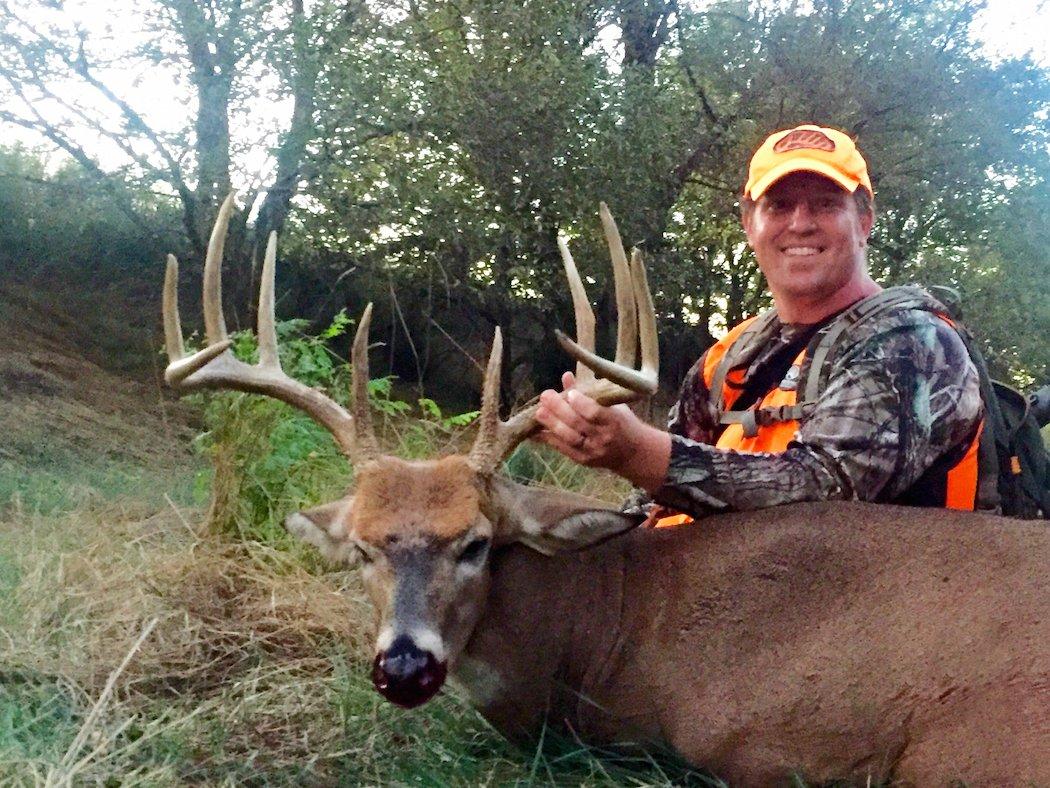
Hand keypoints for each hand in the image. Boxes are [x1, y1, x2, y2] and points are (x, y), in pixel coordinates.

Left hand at [533, 371, 670, 491]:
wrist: (633, 453)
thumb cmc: (621, 422)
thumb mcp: (612, 405)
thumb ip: (589, 393)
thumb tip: (566, 376)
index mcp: (613, 420)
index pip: (594, 412)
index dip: (580, 403)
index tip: (569, 393)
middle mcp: (603, 437)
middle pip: (578, 424)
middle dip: (559, 409)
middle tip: (545, 396)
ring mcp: (593, 451)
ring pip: (569, 437)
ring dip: (552, 424)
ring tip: (539, 412)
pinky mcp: (583, 460)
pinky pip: (563, 449)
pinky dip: (549, 439)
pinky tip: (536, 431)